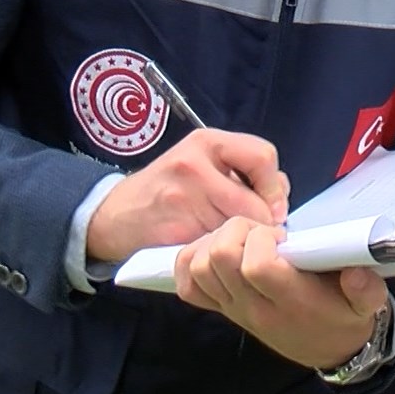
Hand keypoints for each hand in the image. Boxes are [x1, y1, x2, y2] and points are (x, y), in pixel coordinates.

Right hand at [85, 129, 289, 264]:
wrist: (115, 215)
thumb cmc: (168, 189)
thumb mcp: (202, 164)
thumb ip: (242, 172)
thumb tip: (280, 197)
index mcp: (207, 142)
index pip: (264, 157)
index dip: (275, 188)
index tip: (274, 208)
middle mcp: (194, 163)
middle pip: (255, 200)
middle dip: (263, 222)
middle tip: (258, 234)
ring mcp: (183, 197)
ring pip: (238, 227)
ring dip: (243, 240)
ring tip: (234, 240)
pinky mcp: (176, 229)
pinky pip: (218, 246)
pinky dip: (223, 252)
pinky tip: (215, 251)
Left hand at [173, 217, 390, 369]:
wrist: (329, 351)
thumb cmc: (345, 318)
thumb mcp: (368, 305)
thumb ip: (366, 289)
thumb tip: (357, 272)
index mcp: (290, 302)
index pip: (256, 265)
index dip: (262, 240)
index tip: (282, 236)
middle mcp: (255, 307)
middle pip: (220, 259)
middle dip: (238, 232)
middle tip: (263, 233)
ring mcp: (234, 309)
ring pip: (200, 267)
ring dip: (217, 241)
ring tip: (245, 240)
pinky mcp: (222, 309)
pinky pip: (189, 285)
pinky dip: (194, 262)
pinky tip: (219, 252)